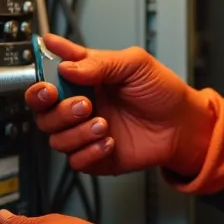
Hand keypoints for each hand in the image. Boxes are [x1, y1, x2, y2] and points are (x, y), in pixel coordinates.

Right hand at [26, 34, 215, 177]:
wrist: (183, 125)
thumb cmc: (162, 91)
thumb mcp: (135, 64)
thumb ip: (100, 62)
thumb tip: (67, 67)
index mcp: (84, 78)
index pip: (48, 76)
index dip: (40, 79)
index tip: (47, 82)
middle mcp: (80, 105)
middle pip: (43, 112)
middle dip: (56, 109)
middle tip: (84, 104)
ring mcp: (85, 132)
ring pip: (55, 138)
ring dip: (75, 132)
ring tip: (103, 123)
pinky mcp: (95, 156)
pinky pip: (75, 161)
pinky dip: (89, 152)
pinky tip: (110, 141)